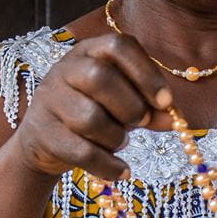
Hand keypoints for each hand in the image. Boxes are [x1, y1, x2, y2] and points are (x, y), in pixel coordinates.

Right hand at [14, 33, 171, 179]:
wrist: (44, 141)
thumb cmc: (92, 112)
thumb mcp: (122, 104)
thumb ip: (149, 107)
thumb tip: (175, 119)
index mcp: (90, 51)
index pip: (119, 46)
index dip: (146, 72)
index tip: (165, 101)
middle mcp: (65, 68)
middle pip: (99, 77)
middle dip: (130, 106)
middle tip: (141, 122)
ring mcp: (49, 99)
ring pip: (89, 118)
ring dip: (116, 137)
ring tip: (121, 142)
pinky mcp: (41, 132)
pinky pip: (80, 151)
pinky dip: (108, 165)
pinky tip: (122, 171)